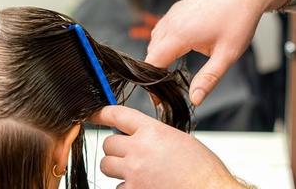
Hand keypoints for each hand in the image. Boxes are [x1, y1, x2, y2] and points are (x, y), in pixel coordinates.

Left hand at [91, 106, 243, 188]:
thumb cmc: (202, 170)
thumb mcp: (179, 140)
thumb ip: (154, 136)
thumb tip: (138, 138)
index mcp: (153, 132)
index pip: (118, 115)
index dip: (102, 114)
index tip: (93, 115)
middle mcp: (139, 150)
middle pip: (108, 143)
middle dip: (115, 149)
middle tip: (129, 155)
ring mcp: (133, 172)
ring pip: (107, 165)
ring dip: (116, 168)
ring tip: (136, 172)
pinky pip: (117, 187)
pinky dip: (127, 187)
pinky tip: (144, 186)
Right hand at [145, 0, 288, 105]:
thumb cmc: (238, 20)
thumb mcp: (227, 55)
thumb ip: (208, 79)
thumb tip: (195, 99)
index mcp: (180, 35)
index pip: (152, 63)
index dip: (152, 82)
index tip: (158, 97)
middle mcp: (171, 23)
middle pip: (151, 53)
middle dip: (155, 71)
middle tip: (167, 88)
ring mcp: (172, 14)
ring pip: (154, 41)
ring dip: (158, 57)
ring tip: (171, 71)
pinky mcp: (176, 10)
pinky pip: (161, 30)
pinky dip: (163, 43)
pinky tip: (176, 50)